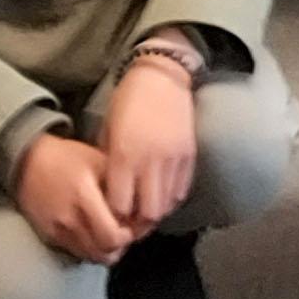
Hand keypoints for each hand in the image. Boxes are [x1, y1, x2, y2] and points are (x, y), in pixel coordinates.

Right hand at [12, 130, 131, 264]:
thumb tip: (140, 208)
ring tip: (111, 235)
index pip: (111, 236)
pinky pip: (75, 253)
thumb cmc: (70, 157)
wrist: (29, 162)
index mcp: (84, 195)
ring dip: (105, 251)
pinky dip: (89, 249)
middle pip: (103, 253)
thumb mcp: (98, 160)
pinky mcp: (48, 236)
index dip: (128, 237)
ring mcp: (57, 230)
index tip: (132, 225)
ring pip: (90, 257)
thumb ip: (120, 184)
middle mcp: (69, 218)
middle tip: (125, 234)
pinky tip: (93, 234)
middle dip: (120, 248)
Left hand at [96, 55, 198, 233]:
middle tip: (131, 219)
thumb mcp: (108, 130)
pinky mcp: (190, 155)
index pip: (120, 205)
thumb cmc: (127, 101)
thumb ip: (109, 163)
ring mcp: (173, 159)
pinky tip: (162, 193)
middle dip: (137, 222)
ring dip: (155, 211)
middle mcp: (150, 161)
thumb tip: (109, 193)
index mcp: (124, 155)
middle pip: (148, 213)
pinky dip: (171, 198)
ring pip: (167, 205)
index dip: (114, 217)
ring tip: (146, 207)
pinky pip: (182, 190)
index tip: (111, 216)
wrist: (162, 76)